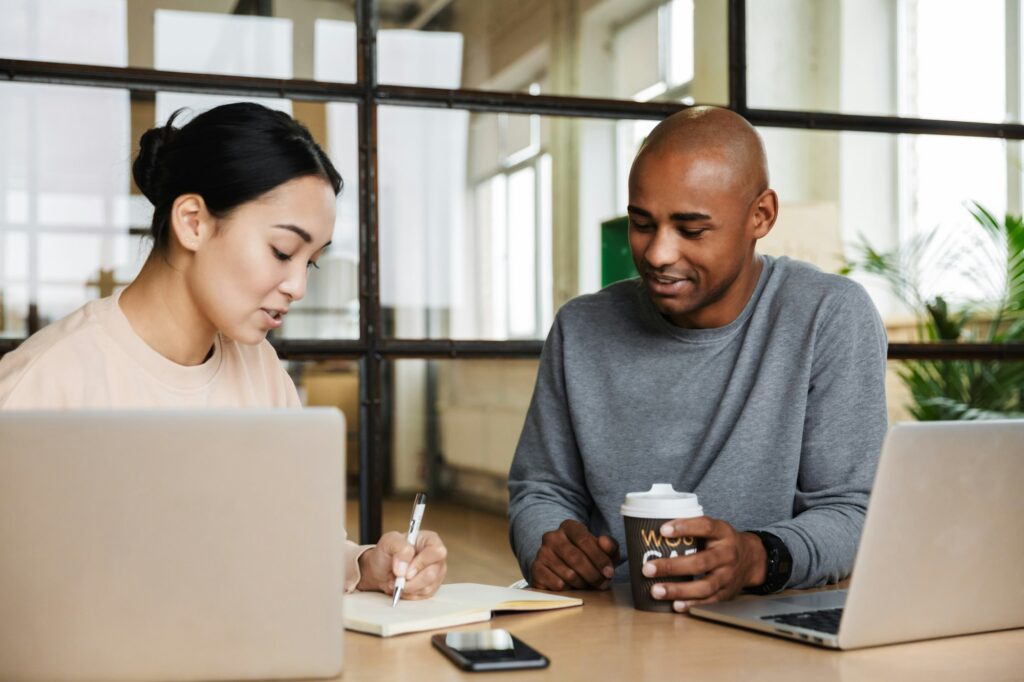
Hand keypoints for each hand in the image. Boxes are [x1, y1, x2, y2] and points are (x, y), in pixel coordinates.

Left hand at [357, 530, 446, 599]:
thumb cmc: (386, 553)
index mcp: (430, 540)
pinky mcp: (431, 587)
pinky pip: (423, 596)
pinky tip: (401, 587)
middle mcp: (436, 558)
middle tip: (397, 577)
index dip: (422, 563)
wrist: (379, 570)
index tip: (406, 571)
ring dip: (407, 587)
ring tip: (396, 581)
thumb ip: (399, 548)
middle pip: (432, 574)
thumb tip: (404, 567)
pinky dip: (408, 594)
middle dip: (411, 580)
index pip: (437, 552)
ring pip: (427, 587)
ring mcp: (436, 574)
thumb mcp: (388, 542)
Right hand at [530, 520, 618, 590]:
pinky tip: (572, 587)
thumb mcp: (602, 550)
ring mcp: (542, 552)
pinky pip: (557, 584)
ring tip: (588, 584)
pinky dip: (569, 589)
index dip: (599, 558)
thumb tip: (605, 542)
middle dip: (594, 574)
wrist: (561, 568)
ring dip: (583, 583)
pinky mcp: (536, 569)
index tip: (610, 572)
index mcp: (569, 526)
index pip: (584, 540)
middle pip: (576, 558)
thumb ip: (609, 545)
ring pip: (568, 574)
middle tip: (603, 584)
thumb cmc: (587, 557)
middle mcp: (552, 536)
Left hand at [641, 516, 765, 612]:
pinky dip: (692, 604)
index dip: (684, 527)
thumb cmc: (721, 542)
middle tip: (648, 568)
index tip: (662, 530)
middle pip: (700, 562)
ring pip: (704, 586)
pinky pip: (709, 601)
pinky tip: (675, 605)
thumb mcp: (713, 528)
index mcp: (722, 533)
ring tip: (656, 591)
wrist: (752, 559)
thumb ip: (691, 529)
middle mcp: (727, 554)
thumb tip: (652, 530)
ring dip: (678, 590)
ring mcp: (729, 576)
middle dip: (672, 566)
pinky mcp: (728, 593)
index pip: (705, 526)